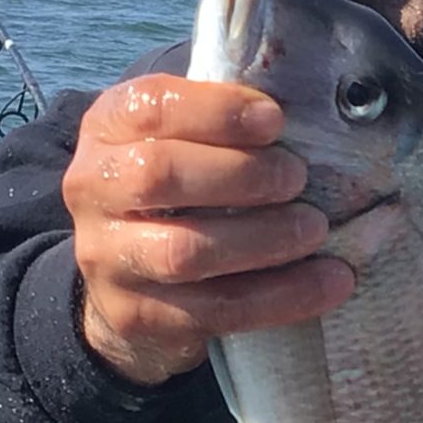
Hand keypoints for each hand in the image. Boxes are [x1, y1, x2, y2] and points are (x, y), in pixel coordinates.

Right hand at [63, 75, 355, 385]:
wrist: (121, 280)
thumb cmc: (174, 190)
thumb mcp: (178, 139)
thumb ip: (222, 122)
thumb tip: (314, 113)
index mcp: (106, 129)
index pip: (150, 107)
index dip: (217, 111)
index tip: (275, 120)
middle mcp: (92, 190)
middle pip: (159, 176)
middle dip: (241, 175)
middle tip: (297, 178)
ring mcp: (106, 258)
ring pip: (185, 253)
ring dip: (264, 240)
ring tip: (314, 229)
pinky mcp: (137, 316)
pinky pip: (216, 310)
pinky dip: (281, 296)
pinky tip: (330, 282)